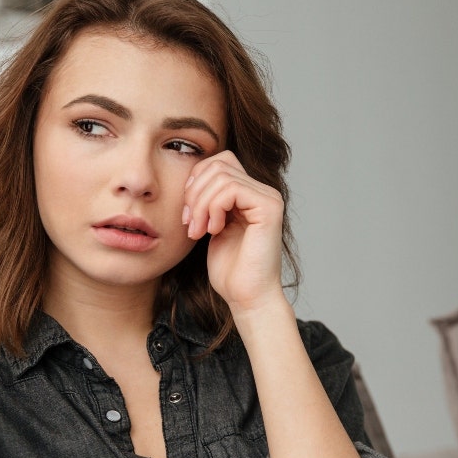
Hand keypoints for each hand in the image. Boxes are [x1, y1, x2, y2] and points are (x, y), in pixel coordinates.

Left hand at [183, 151, 286, 311]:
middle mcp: (263, 191)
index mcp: (250, 193)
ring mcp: (269, 198)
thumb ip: (207, 199)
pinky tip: (214, 231)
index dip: (196, 180)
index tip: (187, 214)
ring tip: (199, 231)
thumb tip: (191, 176)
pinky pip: (231, 189)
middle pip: (218, 163)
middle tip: (190, 224)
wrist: (247, 297)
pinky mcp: (269, 208)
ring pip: (221, 176)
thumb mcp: (210, 226)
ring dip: (200, 205)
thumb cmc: (230, 269)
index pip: (219, 161)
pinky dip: (213, 208)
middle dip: (194, 192)